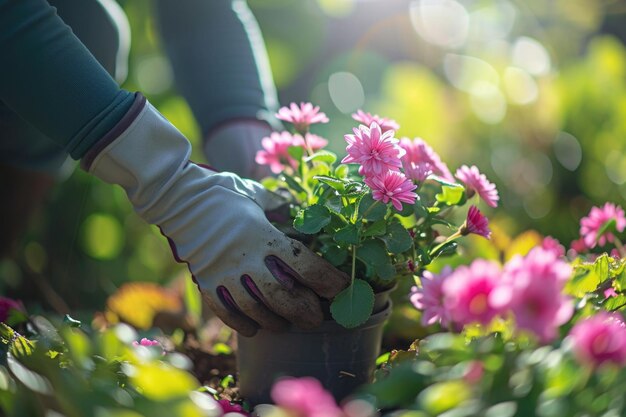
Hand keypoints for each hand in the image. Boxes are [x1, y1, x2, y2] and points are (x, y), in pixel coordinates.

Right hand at [86, 96, 349, 335]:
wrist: (179, 197)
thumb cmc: (224, 192)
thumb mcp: (258, 195)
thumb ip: (283, 208)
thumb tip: (305, 216)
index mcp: (263, 235)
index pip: (303, 263)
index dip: (326, 279)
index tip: (341, 287)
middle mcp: (246, 258)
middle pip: (282, 296)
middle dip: (304, 311)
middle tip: (316, 318)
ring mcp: (224, 273)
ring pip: (256, 309)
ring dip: (275, 321)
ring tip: (286, 324)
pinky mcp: (206, 281)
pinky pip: (226, 311)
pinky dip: (241, 323)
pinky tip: (254, 329)